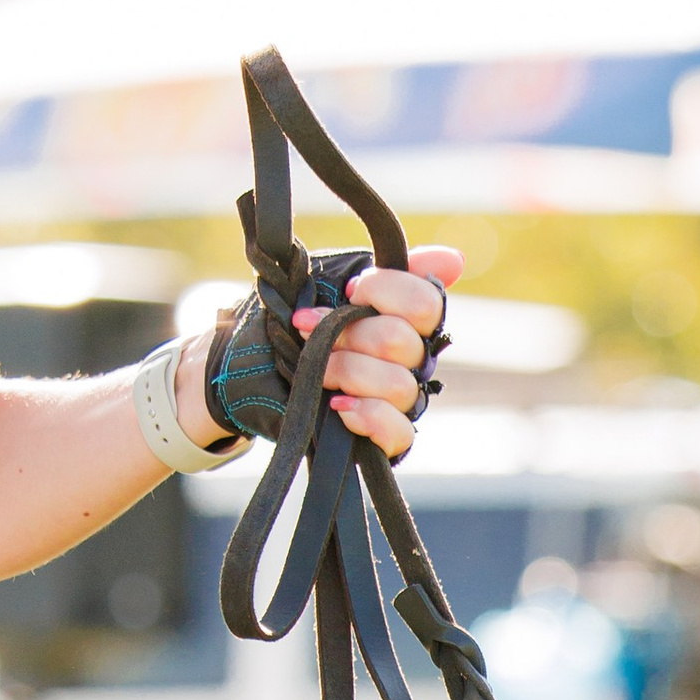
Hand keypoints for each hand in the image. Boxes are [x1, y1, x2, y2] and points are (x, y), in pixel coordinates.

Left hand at [181, 247, 462, 464]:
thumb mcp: (332, 278)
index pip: (426, 303)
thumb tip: (453, 260)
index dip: (385, 292)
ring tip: (315, 370)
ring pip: (399, 386)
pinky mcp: (385, 438)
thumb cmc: (294, 319)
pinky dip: (367, 416)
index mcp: (407, 319)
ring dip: (346, 372)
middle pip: (403, 343)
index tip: (346, 290)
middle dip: (348, 332)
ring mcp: (400, 401)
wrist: (246, 364)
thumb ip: (387, 267)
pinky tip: (337, 407)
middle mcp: (413, 360)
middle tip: (308, 329)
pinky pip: (400, 433)